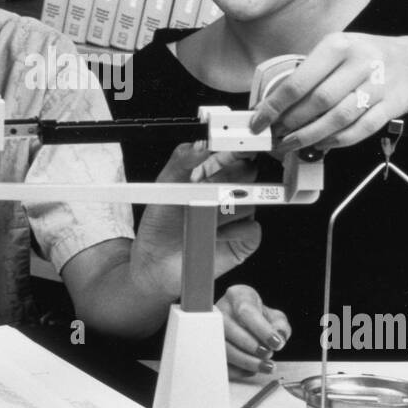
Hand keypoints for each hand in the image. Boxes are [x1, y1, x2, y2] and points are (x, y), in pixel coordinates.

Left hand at [130, 142, 261, 300]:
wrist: (155, 263)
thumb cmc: (160, 224)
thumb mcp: (164, 186)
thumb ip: (181, 161)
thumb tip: (201, 144)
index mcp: (212, 175)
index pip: (231, 154)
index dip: (233, 150)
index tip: (229, 148)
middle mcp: (228, 193)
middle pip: (248, 174)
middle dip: (234, 175)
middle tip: (213, 183)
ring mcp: (237, 216)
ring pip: (250, 201)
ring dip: (229, 205)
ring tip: (203, 214)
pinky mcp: (244, 241)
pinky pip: (252, 228)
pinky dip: (235, 230)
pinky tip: (215, 234)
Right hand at [216, 285, 289, 375]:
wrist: (242, 321)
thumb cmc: (258, 317)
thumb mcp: (274, 316)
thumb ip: (280, 325)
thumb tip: (279, 336)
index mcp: (237, 296)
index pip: (246, 311)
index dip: (262, 329)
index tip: (276, 343)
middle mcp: (221, 310)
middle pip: (229, 329)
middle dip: (251, 346)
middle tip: (268, 354)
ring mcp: (212, 328)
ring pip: (222, 347)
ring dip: (246, 361)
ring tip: (264, 366)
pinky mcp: (210, 346)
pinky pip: (220, 361)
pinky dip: (236, 370)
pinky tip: (251, 370)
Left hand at [249, 33, 407, 151]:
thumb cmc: (365, 57)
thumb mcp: (336, 49)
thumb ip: (309, 71)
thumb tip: (273, 103)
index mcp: (338, 45)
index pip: (299, 81)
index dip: (275, 106)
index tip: (260, 120)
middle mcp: (360, 62)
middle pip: (317, 102)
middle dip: (291, 124)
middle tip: (275, 135)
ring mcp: (379, 85)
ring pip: (338, 119)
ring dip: (310, 136)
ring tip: (292, 143)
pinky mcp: (391, 105)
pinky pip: (360, 129)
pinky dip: (337, 141)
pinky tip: (320, 144)